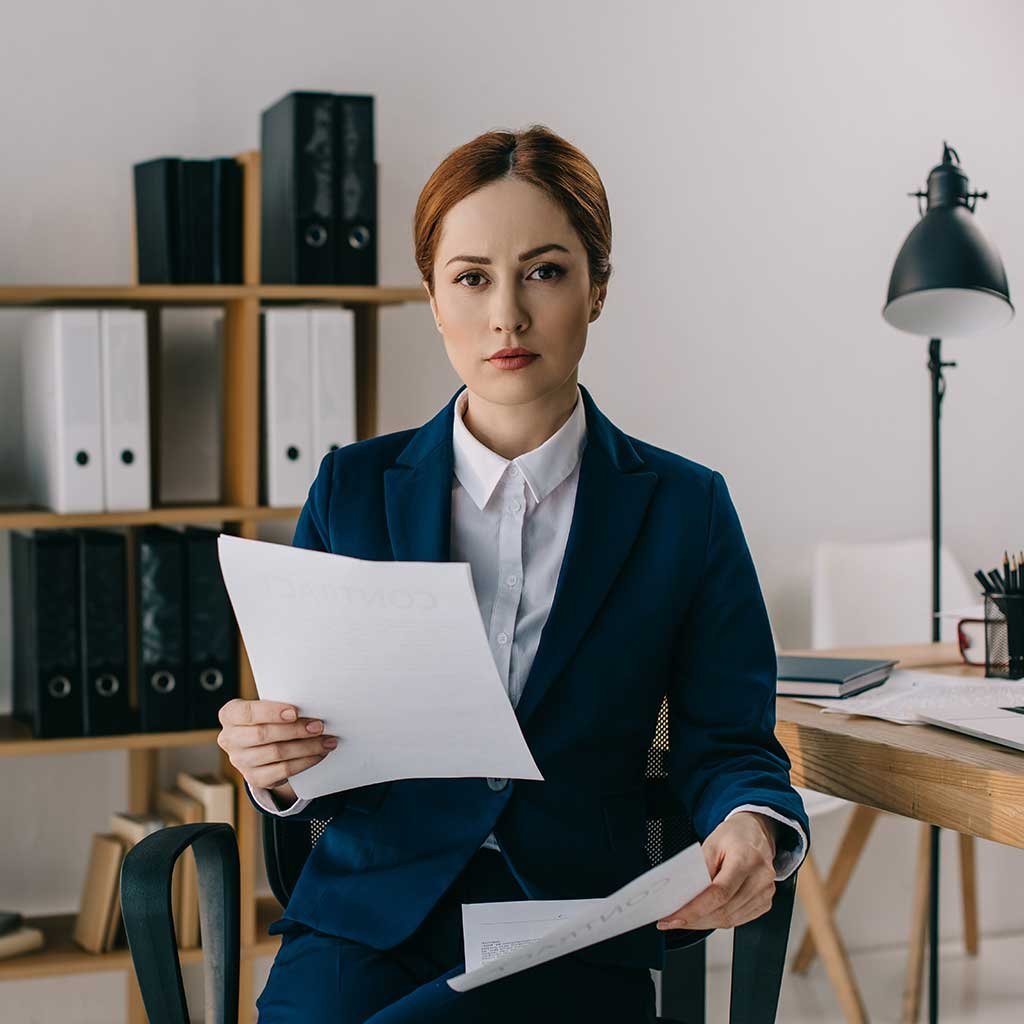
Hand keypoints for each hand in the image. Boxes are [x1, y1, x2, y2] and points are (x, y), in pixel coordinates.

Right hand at [217, 699, 337, 803]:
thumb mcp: (268, 708)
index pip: (248, 713)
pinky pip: (283, 771)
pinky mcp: (254, 777)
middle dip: (295, 730)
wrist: (261, 745)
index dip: (271, 712)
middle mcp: (229, 739)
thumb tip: (311, 707)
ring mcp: (240, 761)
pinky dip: (305, 761)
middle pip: (263, 734)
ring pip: (276, 753)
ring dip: (306, 747)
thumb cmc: (268, 718)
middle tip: (319, 726)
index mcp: (230, 715)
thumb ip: (281, 707)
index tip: (295, 712)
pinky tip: (319, 754)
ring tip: (326, 741)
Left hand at [656, 811, 776, 930]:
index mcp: (746, 859)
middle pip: (724, 910)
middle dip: (694, 919)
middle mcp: (760, 878)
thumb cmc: (733, 837)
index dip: (695, 909)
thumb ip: (699, 869)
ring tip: (684, 919)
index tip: (674, 916)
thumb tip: (684, 895)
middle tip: (672, 920)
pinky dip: (717, 921)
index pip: (719, 893)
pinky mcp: (764, 903)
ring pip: (730, 920)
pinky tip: (703, 917)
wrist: (755, 834)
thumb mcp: (711, 843)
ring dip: (703, 923)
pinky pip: (738, 920)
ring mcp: (765, 893)